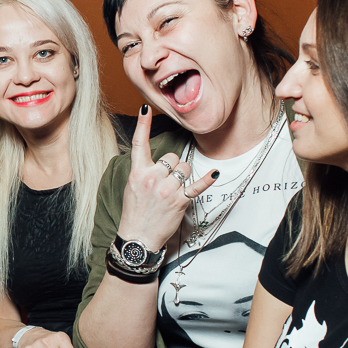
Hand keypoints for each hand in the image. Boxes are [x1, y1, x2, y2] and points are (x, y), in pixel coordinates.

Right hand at [116, 105, 219, 249]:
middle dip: (172, 166)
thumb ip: (143, 171)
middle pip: (172, 157)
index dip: (142, 125)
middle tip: (166, 182)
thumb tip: (160, 162)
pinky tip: (215, 174)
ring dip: (183, 176)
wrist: (138, 239)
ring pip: (185, 168)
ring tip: (174, 190)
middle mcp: (152, 178)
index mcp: (137, 173)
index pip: (139, 144)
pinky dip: (207, 180)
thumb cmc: (135, 213)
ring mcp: (167, 189)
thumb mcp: (132, 188)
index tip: (145, 108)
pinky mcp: (180, 200)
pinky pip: (197, 185)